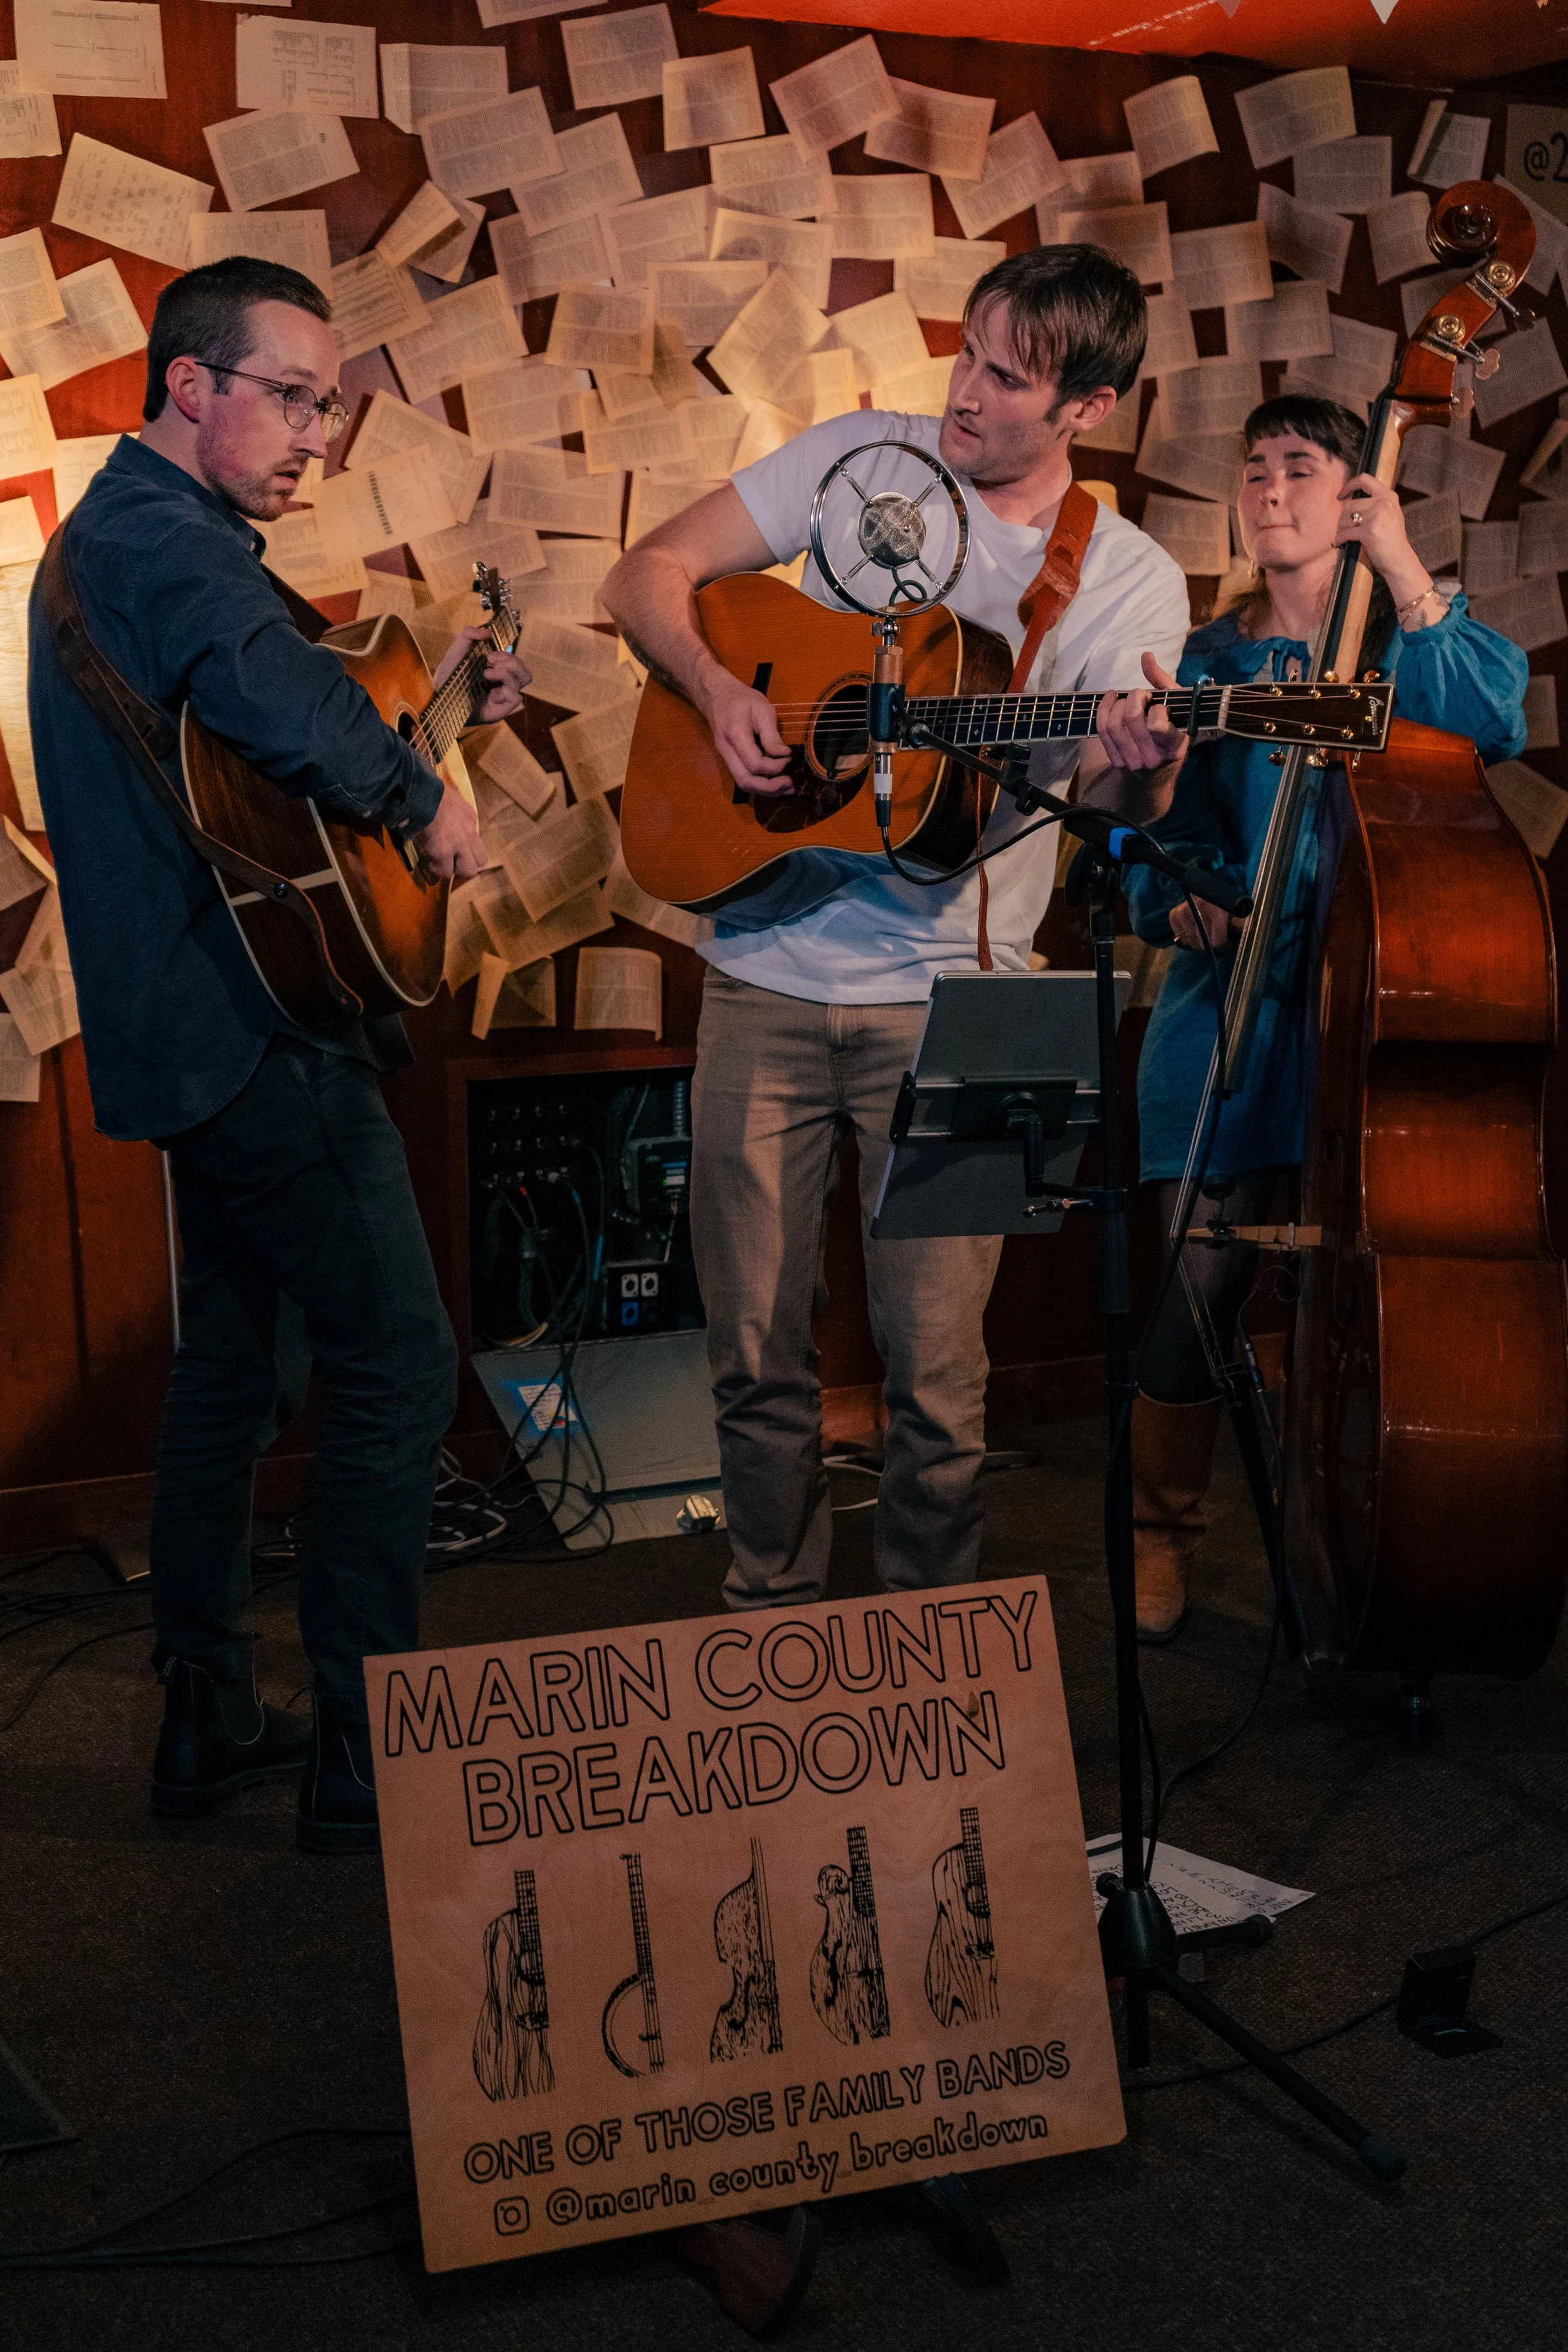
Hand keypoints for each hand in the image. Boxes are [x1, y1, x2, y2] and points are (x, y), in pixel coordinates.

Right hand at [413, 778, 485, 881]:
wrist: (423, 797)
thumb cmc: (434, 795)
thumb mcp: (455, 802)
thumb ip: (459, 815)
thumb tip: (452, 820)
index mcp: (472, 821)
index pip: (479, 844)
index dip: (470, 852)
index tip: (460, 852)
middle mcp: (469, 836)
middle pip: (481, 861)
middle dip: (468, 865)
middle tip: (455, 865)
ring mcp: (458, 846)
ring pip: (467, 871)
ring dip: (455, 870)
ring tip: (442, 865)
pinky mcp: (442, 853)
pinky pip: (445, 871)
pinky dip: (437, 869)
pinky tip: (429, 862)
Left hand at [434, 624, 531, 721]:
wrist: (438, 695)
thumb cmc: (448, 675)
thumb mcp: (458, 650)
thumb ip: (469, 634)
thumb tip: (488, 632)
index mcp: (497, 673)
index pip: (516, 663)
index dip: (507, 656)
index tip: (489, 656)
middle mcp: (502, 686)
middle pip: (525, 672)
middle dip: (510, 662)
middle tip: (490, 662)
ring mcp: (502, 699)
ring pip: (522, 682)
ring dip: (505, 673)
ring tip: (486, 674)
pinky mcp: (500, 710)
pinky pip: (516, 698)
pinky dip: (505, 691)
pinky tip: (490, 694)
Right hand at [703, 672, 792, 796]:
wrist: (716, 695)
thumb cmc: (741, 698)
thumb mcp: (762, 709)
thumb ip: (772, 735)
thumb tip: (784, 755)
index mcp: (736, 735)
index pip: (756, 764)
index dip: (775, 767)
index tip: (789, 757)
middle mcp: (727, 750)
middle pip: (746, 781)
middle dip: (770, 788)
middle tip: (790, 784)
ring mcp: (725, 756)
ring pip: (743, 783)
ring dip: (765, 789)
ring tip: (785, 787)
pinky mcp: (728, 758)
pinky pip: (743, 776)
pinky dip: (759, 783)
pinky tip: (774, 780)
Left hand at [1096, 653, 1186, 773]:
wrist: (1159, 769)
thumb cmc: (1171, 728)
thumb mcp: (1175, 705)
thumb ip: (1162, 680)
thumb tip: (1145, 655)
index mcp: (1173, 745)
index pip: (1157, 726)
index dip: (1156, 709)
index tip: (1159, 705)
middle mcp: (1153, 757)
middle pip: (1132, 718)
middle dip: (1134, 697)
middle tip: (1140, 695)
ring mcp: (1134, 762)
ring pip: (1114, 724)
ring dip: (1118, 703)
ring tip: (1126, 699)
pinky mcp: (1117, 762)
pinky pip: (1102, 731)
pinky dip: (1103, 709)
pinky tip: (1110, 699)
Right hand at [1170, 896, 1240, 950]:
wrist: (1214, 894)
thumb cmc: (1229, 910)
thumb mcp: (1240, 916)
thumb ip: (1244, 924)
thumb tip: (1249, 930)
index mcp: (1218, 908)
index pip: (1217, 942)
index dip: (1224, 945)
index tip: (1228, 941)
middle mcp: (1199, 906)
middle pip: (1203, 943)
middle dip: (1211, 944)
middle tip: (1216, 937)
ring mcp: (1184, 909)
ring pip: (1190, 941)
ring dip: (1198, 942)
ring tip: (1206, 934)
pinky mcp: (1175, 913)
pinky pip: (1179, 936)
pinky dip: (1185, 937)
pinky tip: (1193, 931)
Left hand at [1334, 474, 1429, 610]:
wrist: (1400, 560)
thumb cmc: (1392, 539)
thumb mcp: (1390, 514)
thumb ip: (1376, 503)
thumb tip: (1350, 498)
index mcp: (1388, 496)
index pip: (1364, 479)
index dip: (1349, 485)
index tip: (1341, 496)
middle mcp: (1383, 503)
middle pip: (1349, 504)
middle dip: (1342, 518)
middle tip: (1343, 528)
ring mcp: (1377, 517)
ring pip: (1345, 517)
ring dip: (1340, 529)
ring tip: (1344, 536)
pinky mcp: (1369, 532)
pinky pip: (1345, 533)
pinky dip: (1339, 539)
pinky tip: (1339, 543)